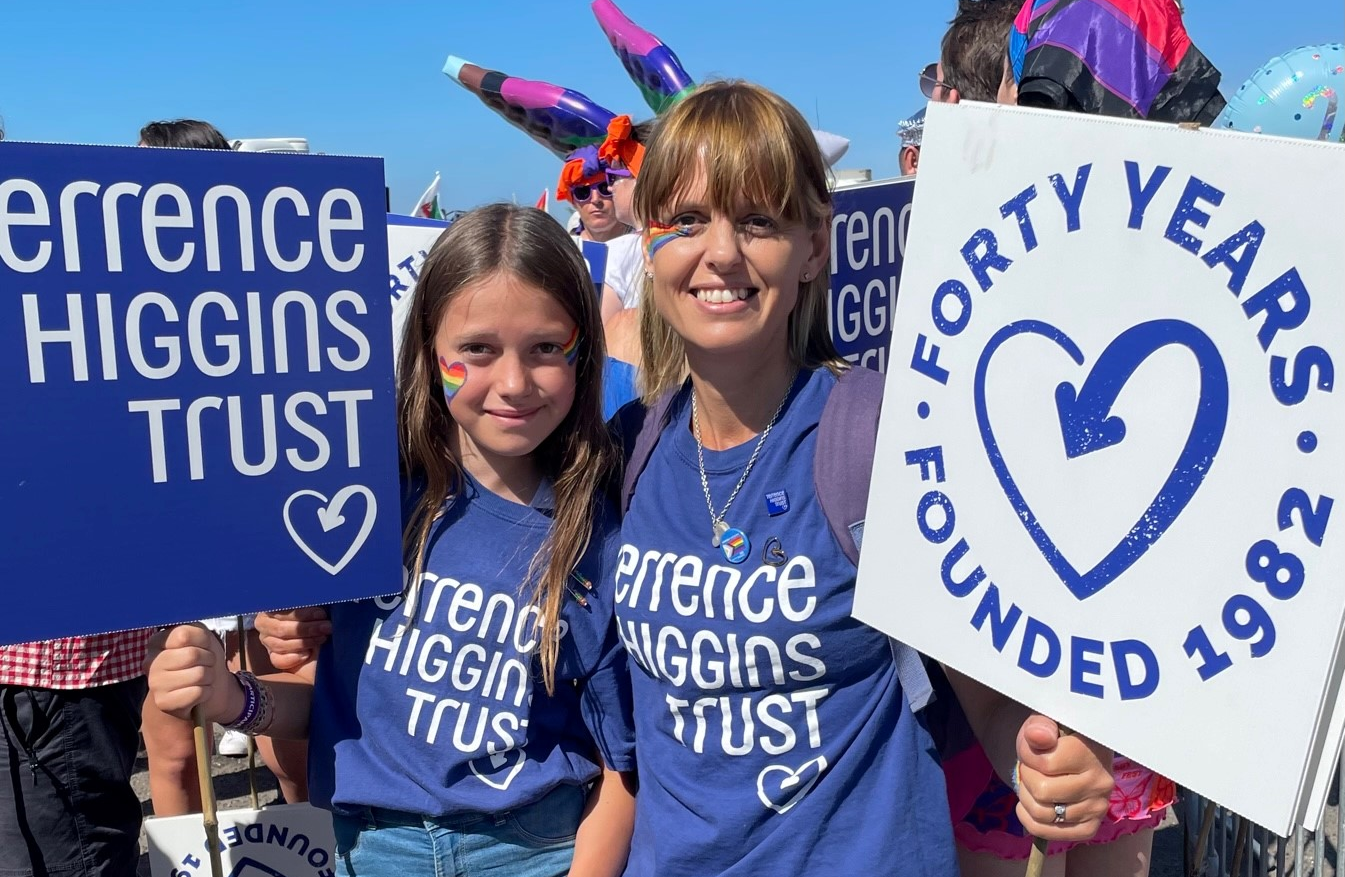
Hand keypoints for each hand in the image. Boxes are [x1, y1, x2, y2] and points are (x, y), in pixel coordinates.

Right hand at [144, 625, 241, 722]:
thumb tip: (184, 635)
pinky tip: (199, 693)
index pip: (184, 635)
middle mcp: (151, 662)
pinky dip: (206, 692)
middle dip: (209, 660)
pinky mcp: (163, 703)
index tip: (203, 647)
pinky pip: (198, 693)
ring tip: (202, 679)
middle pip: (193, 655)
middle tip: (206, 665)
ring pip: (199, 674)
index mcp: (157, 642)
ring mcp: (155, 684)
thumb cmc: (202, 660)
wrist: (202, 690)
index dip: (203, 641)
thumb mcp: (201, 638)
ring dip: (209, 677)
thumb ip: (194, 630)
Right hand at [255, 607, 330, 669]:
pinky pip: (279, 660)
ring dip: (304, 642)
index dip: (302, 614)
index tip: (321, 614)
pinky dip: (295, 658)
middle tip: (326, 627)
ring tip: (322, 638)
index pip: (282, 611)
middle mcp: (265, 624)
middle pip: (281, 629)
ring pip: (281, 644)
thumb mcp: (312, 608)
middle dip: (306, 629)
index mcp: (271, 608)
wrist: (323, 642)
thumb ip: (309, 604)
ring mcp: (268, 641)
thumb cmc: (316, 618)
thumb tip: (315, 601)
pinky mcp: (274, 658)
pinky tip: (307, 654)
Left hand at [1014, 716, 1113, 840]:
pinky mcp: (1091, 826)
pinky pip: (1051, 834)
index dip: (1026, 754)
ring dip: (1026, 799)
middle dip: (1025, 777)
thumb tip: (1035, 736)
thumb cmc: (1060, 735)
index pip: (1043, 763)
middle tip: (1030, 768)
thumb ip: (1041, 725)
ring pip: (1043, 814)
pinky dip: (1032, 821)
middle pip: (1042, 792)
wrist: (1084, 751)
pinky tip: (1032, 804)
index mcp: (1090, 753)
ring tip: (1031, 785)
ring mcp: (1097, 808)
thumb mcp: (1048, 720)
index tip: (1030, 747)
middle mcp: (1099, 783)